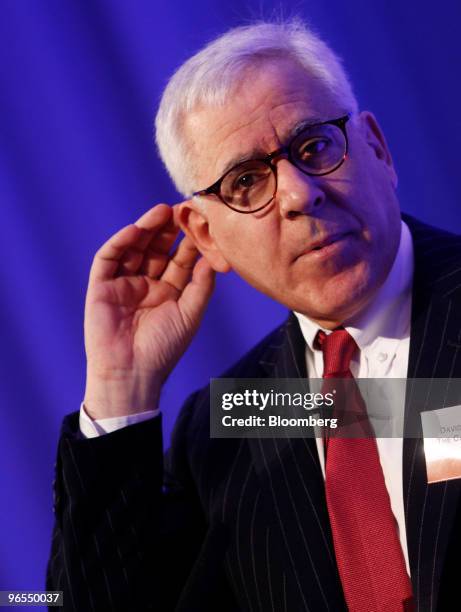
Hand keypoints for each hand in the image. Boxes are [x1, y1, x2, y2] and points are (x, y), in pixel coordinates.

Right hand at [83, 204, 214, 418]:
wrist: (132, 373)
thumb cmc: (164, 349)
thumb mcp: (190, 315)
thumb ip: (201, 285)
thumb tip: (212, 257)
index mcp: (169, 291)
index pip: (179, 258)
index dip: (189, 240)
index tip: (201, 221)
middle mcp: (146, 283)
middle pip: (157, 248)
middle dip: (168, 228)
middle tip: (182, 209)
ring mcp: (123, 283)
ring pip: (134, 248)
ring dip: (146, 229)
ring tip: (162, 211)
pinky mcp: (101, 286)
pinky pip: (109, 259)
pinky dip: (121, 243)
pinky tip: (137, 230)